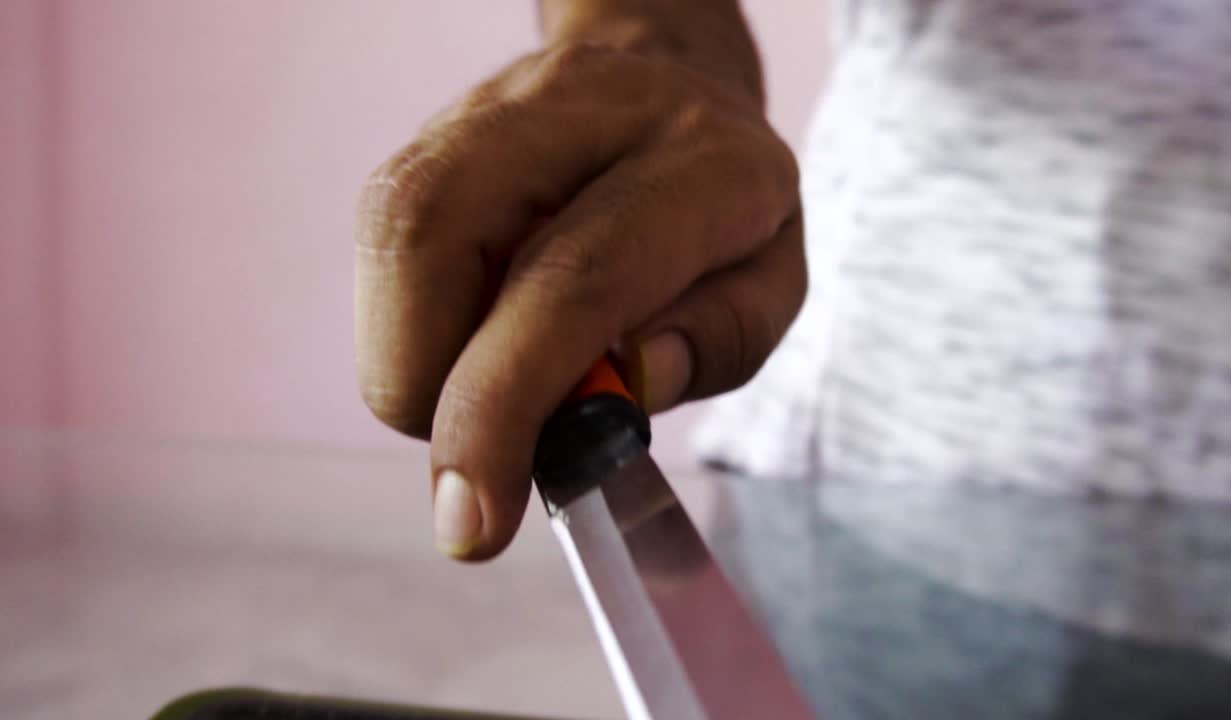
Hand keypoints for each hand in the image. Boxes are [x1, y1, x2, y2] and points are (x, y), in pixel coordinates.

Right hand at [355, 41, 804, 560]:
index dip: (505, 402)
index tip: (471, 520)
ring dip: (413, 354)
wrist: (671, 83)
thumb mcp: (767, 291)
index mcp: (700, 160)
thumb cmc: (725, 214)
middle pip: (431, 229)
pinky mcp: (432, 130)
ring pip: (388, 233)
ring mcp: (491, 106)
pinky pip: (383, 239)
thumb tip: (605, 401)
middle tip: (474, 454)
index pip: (574, 278)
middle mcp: (581, 107)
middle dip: (423, 382)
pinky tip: (476, 333)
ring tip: (491, 381)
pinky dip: (413, 322)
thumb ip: (710, 344)